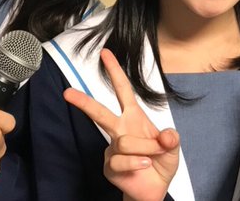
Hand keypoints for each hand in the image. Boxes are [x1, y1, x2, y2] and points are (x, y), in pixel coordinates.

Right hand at [64, 49, 179, 200]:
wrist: (154, 190)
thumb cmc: (160, 162)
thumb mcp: (172, 148)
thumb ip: (171, 139)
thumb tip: (167, 135)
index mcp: (133, 117)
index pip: (122, 90)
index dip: (115, 71)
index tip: (105, 54)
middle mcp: (120, 129)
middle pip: (100, 113)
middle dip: (83, 102)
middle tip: (67, 92)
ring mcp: (112, 148)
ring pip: (124, 141)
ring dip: (144, 148)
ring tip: (152, 157)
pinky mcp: (109, 166)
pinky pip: (121, 160)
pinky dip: (136, 162)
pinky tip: (143, 165)